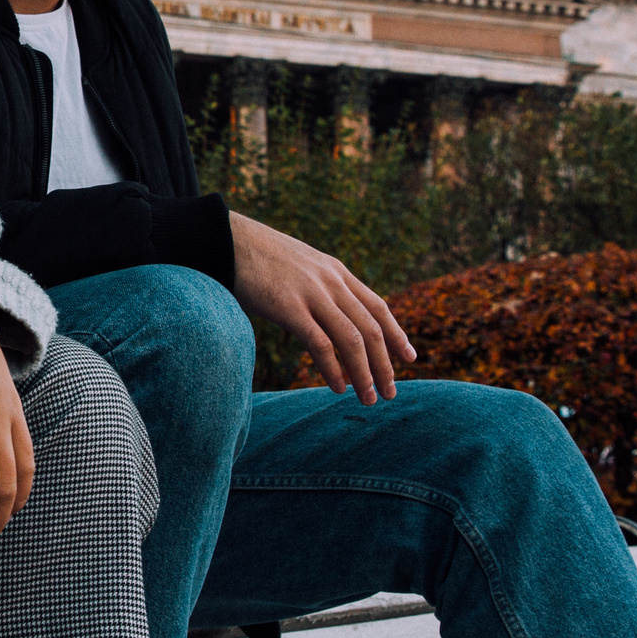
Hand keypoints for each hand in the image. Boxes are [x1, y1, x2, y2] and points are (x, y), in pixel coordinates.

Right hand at [228, 212, 415, 401]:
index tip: (409, 358)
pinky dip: (333, 369)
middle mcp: (331, 282)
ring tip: (369, 398)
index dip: (397, 334)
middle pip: (371, 329)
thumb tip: (324, 314)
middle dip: (384, 364)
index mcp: (336, 272)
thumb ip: (318, 286)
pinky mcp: (289, 307)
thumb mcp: (299, 266)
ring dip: (364, 373)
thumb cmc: (257, 257)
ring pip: (352, 340)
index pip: (378, 307)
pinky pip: (321, 344)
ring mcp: (312, 294)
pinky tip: (338, 387)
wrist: (227, 239)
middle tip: (390, 392)